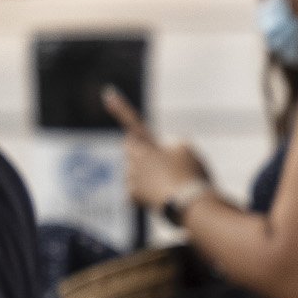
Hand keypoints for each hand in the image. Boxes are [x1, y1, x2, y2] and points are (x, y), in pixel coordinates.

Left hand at [103, 89, 207, 211]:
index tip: (107, 93)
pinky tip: (162, 196)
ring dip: (148, 175)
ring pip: (135, 172)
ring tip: (171, 185)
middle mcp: (134, 161)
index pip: (132, 122)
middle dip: (140, 151)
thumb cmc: (190, 175)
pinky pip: (137, 192)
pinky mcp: (132, 197)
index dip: (120, 108)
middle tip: (160, 161)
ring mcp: (131, 179)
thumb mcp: (188, 150)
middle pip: (132, 149)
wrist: (190, 205)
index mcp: (147, 146)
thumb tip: (164, 153)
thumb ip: (173, 145)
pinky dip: (147, 194)